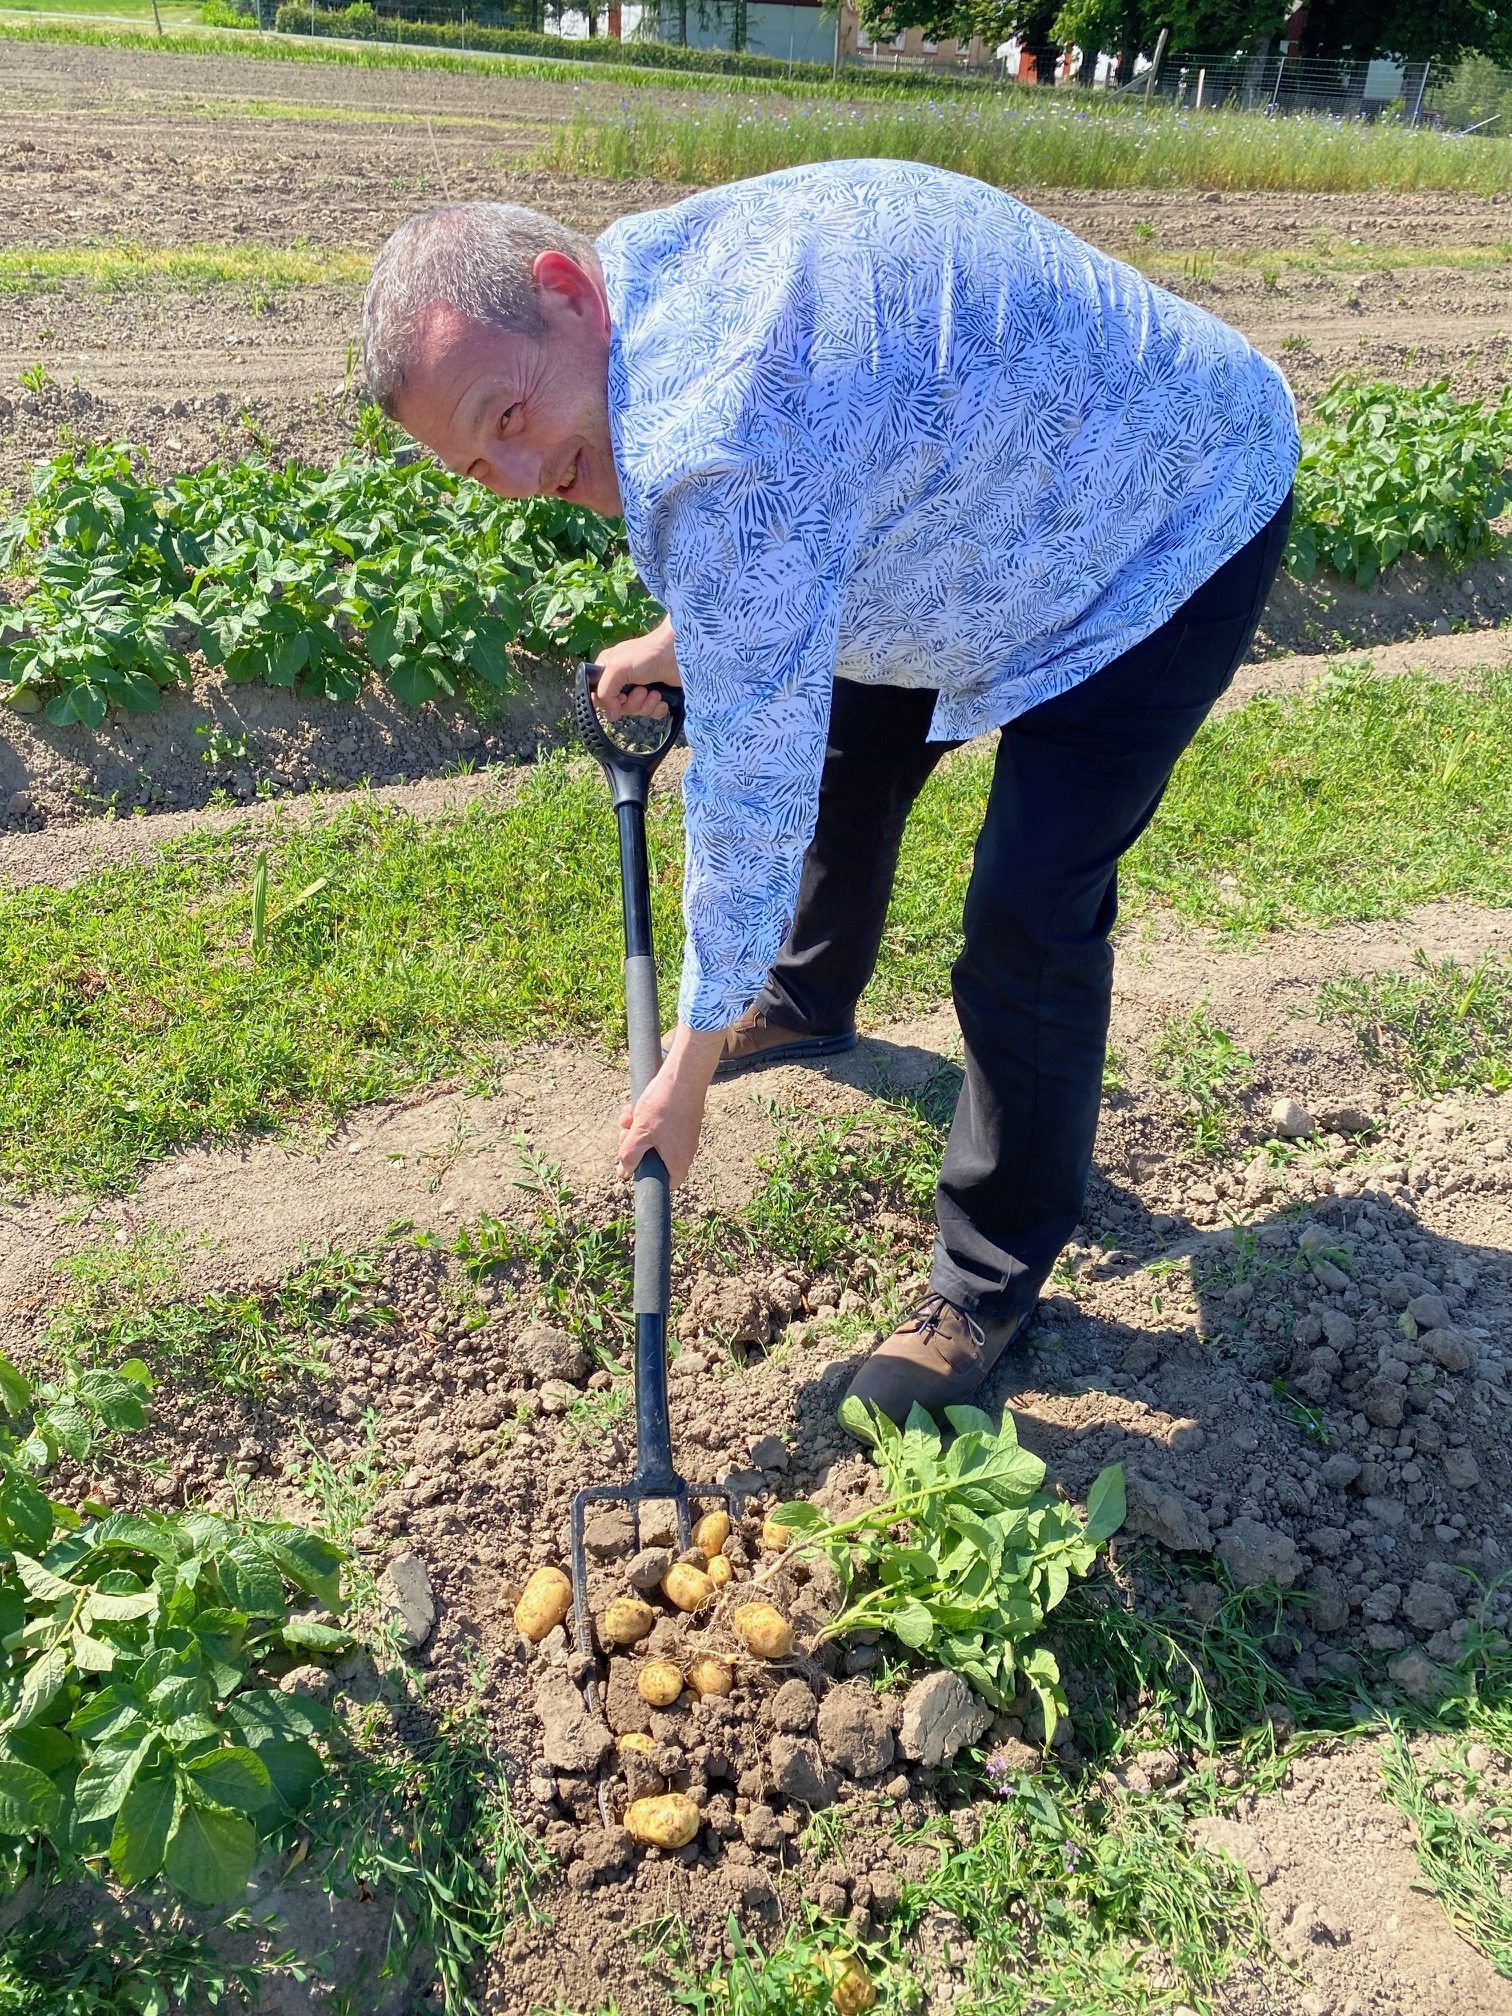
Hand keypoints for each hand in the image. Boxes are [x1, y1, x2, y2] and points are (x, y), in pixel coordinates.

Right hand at [592, 617, 680, 721]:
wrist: (678, 653)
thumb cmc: (646, 655)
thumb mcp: (618, 669)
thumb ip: (605, 692)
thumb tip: (610, 715)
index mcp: (607, 669)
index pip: (599, 695)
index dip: (609, 701)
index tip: (620, 697)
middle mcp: (622, 680)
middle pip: (619, 707)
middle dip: (632, 702)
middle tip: (642, 690)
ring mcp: (640, 688)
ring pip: (636, 711)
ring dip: (646, 705)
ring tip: (655, 692)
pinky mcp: (656, 696)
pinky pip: (651, 713)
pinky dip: (657, 709)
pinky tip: (662, 699)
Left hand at [616, 1025, 725, 1186]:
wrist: (683, 1075)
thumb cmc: (664, 1107)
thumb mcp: (640, 1133)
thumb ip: (630, 1156)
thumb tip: (624, 1173)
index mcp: (678, 1160)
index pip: (667, 1183)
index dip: (649, 1177)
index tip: (635, 1165)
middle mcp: (685, 1150)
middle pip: (656, 1159)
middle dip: (635, 1146)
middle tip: (625, 1133)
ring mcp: (684, 1134)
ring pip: (654, 1139)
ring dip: (637, 1129)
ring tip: (628, 1116)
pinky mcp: (682, 1120)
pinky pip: (660, 1126)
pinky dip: (646, 1119)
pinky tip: (635, 1107)